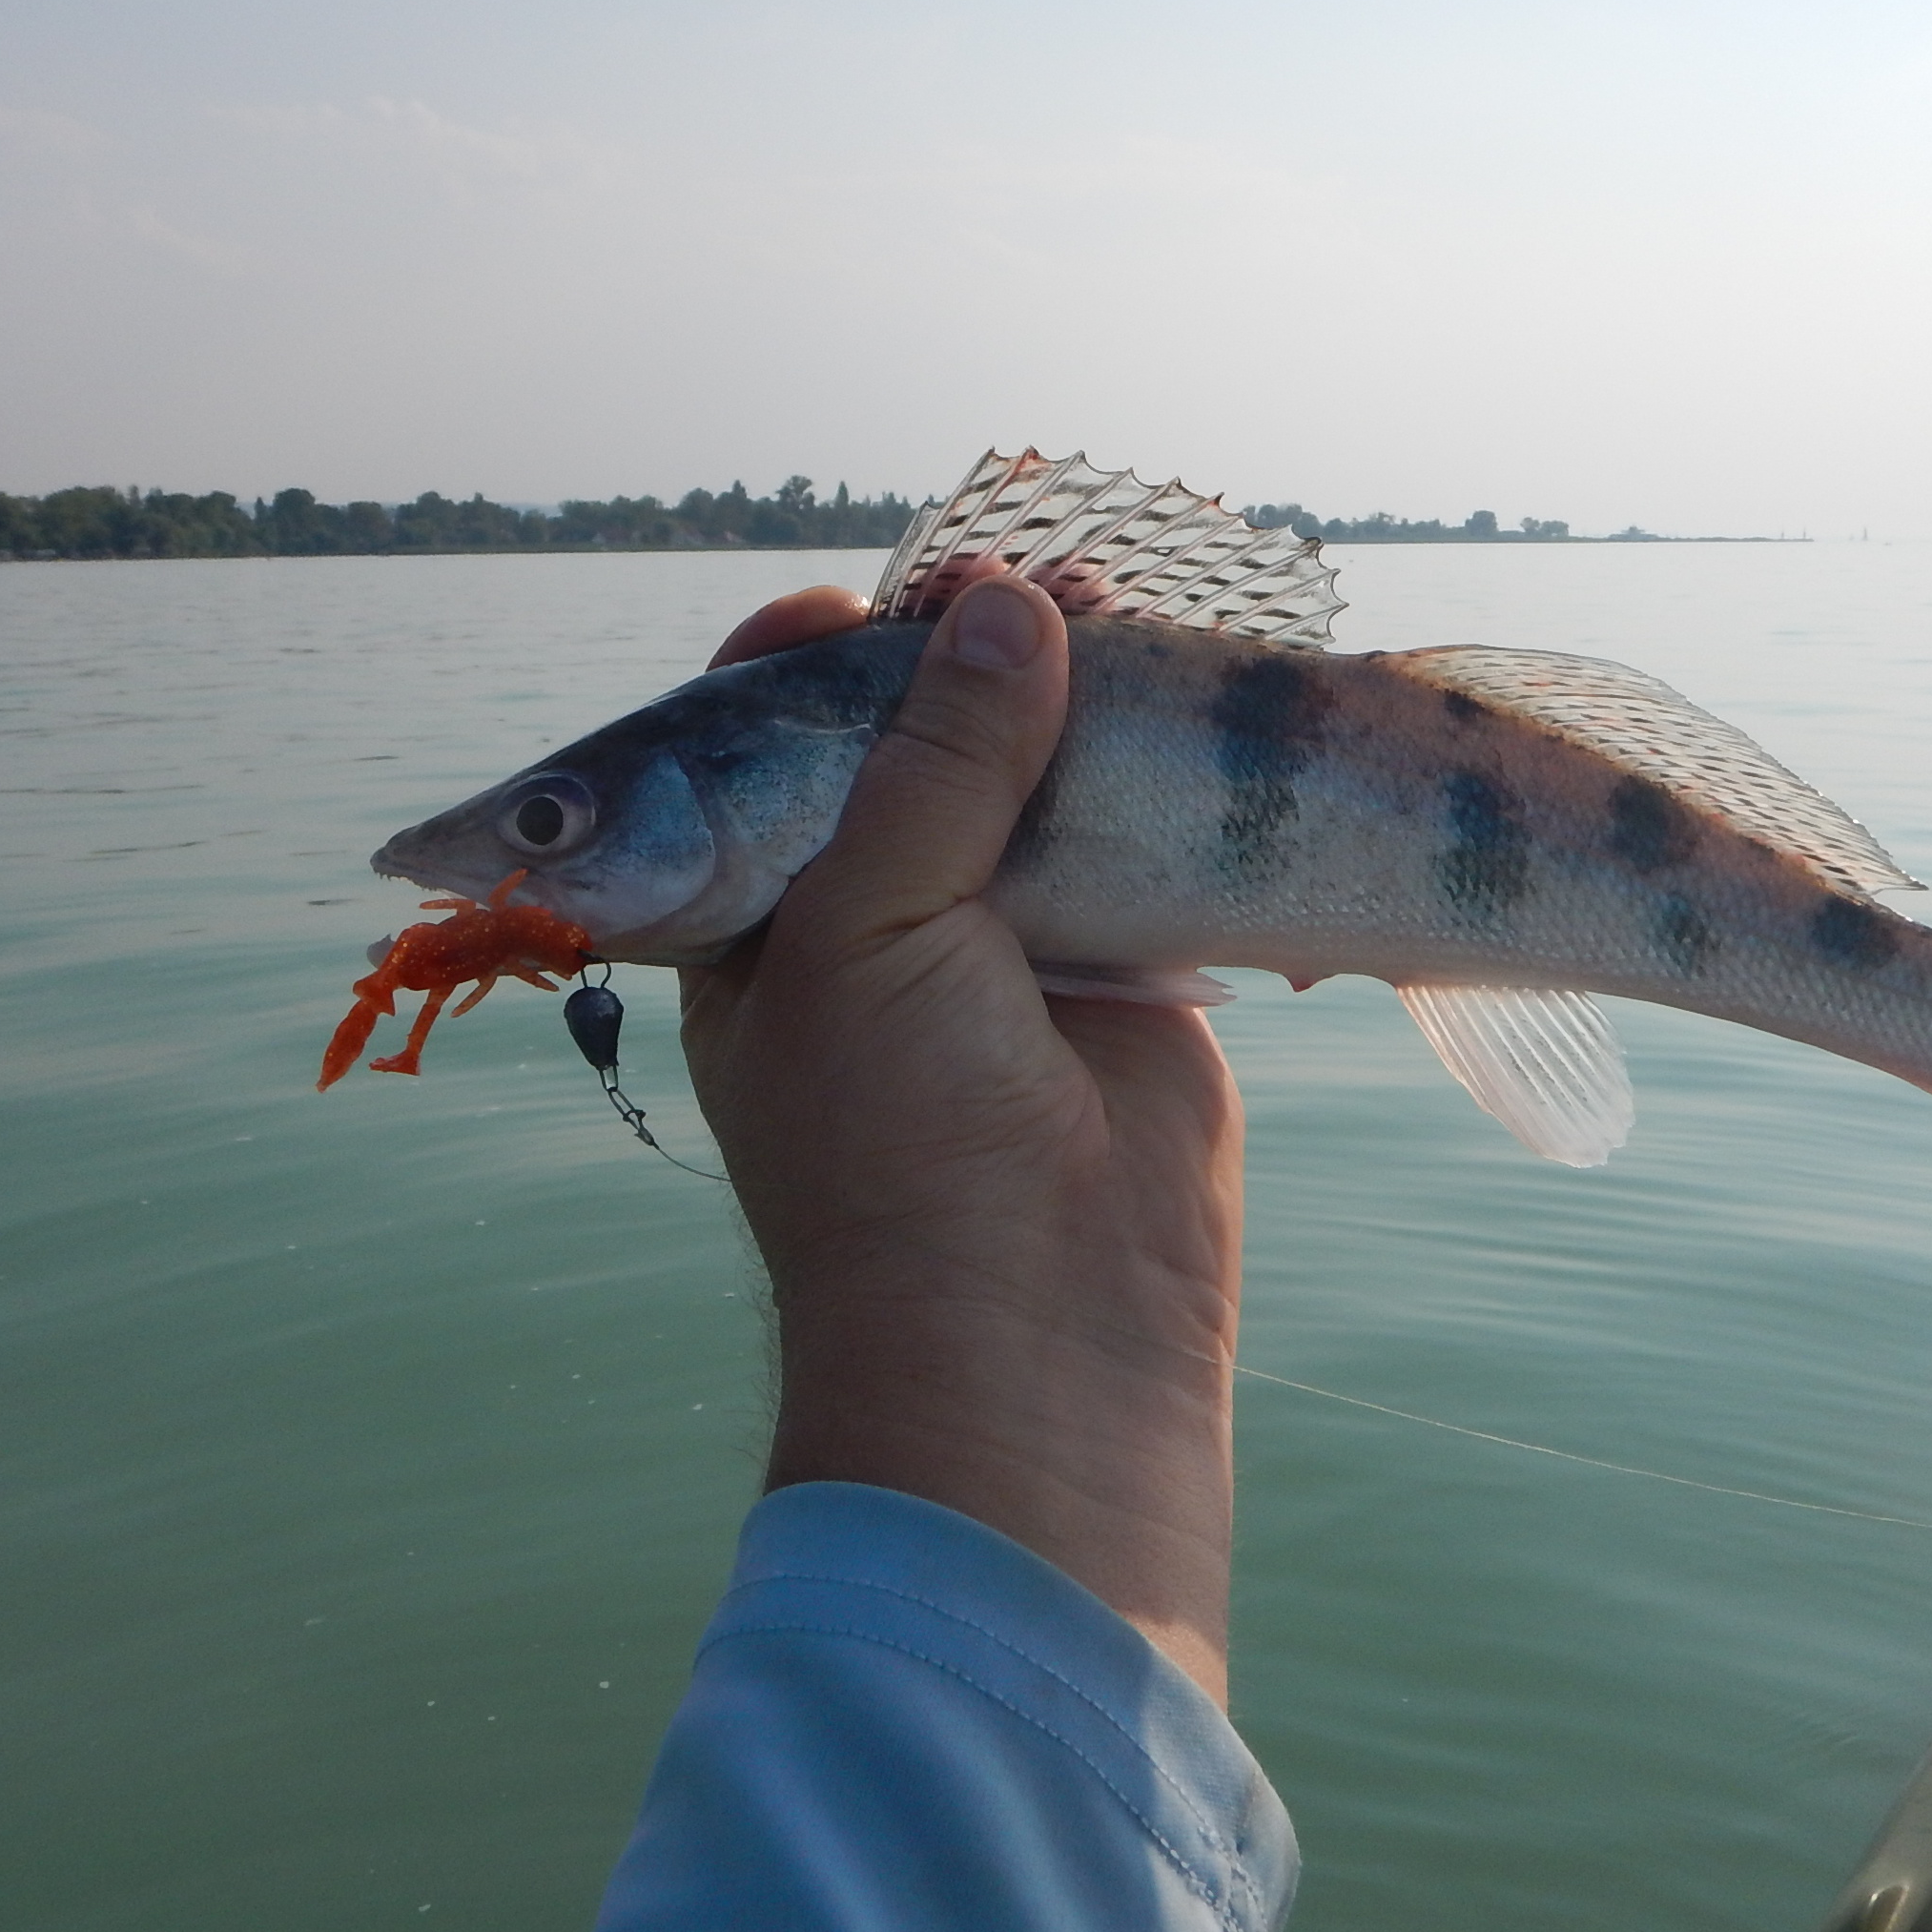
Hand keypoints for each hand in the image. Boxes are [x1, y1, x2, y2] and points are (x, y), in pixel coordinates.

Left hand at [676, 578, 1245, 1702]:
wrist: (1046, 1337)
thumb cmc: (899, 1148)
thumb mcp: (870, 933)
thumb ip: (934, 766)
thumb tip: (1000, 609)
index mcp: (758, 911)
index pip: (757, 748)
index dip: (798, 667)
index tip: (851, 611)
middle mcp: (872, 911)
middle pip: (909, 734)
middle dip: (958, 658)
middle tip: (1016, 593)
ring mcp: (1002, 934)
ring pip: (1029, 770)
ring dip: (1065, 696)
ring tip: (1103, 613)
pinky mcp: (1122, 957)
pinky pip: (1136, 833)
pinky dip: (1156, 769)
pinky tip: (1174, 692)